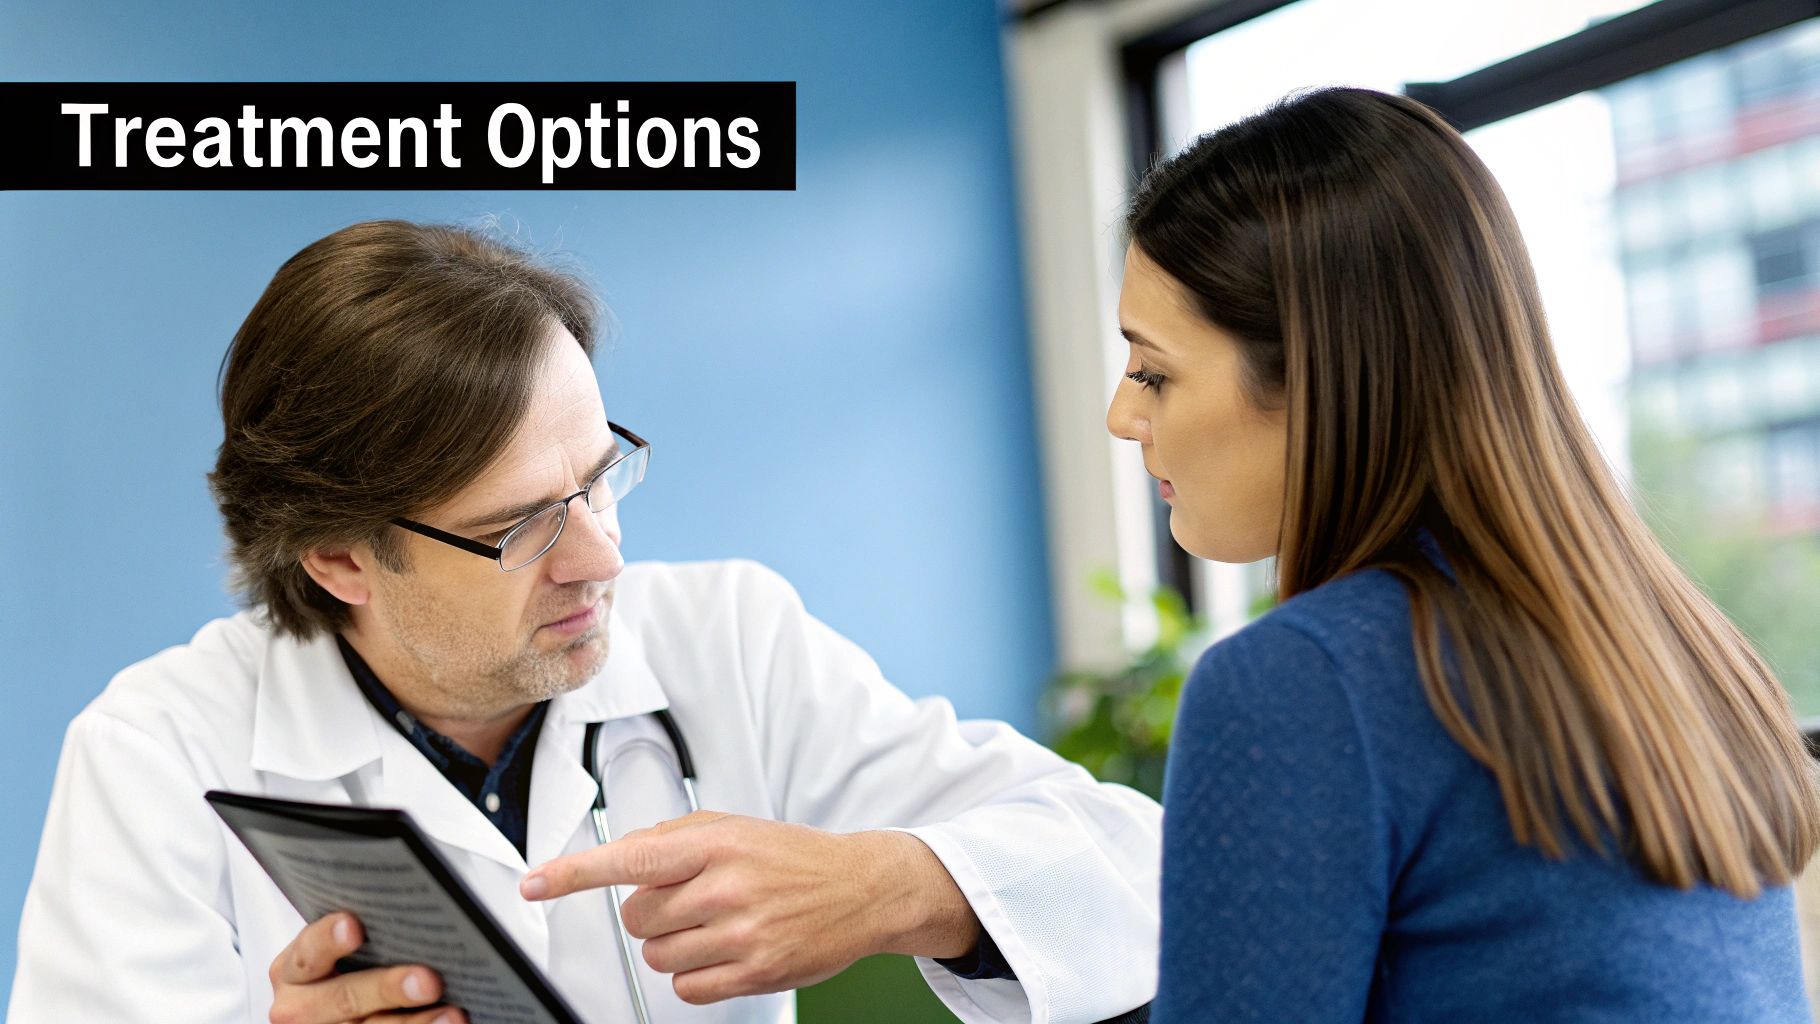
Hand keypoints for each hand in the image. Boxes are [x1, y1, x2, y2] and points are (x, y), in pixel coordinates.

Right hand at [267, 912, 465, 1023]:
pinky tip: (447, 1021)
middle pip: (345, 999)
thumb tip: (417, 911)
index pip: (308, 953)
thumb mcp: (340, 949)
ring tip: (452, 1015)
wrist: (337, 1006)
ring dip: (416, 1023)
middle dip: (387, 989)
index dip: (329, 939)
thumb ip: (367, 932)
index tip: (354, 926)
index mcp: (294, 971)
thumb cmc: (349, 964)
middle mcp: (301, 1008)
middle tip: (428, 980)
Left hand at [520, 811, 980, 1004]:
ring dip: (674, 944)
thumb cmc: (794, 856)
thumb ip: (676, 838)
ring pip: (657, 955)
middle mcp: (726, 888)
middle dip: (653, 912)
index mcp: (715, 844)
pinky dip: (694, 974)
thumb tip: (625, 855)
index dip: (575, 873)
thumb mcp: (736, 827)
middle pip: (637, 917)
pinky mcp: (755, 972)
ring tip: (717, 924)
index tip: (534, 882)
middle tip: (694, 900)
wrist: (861, 889)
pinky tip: (725, 951)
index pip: (630, 859)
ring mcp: (741, 933)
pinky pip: (685, 986)